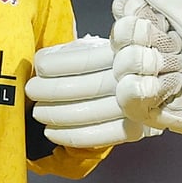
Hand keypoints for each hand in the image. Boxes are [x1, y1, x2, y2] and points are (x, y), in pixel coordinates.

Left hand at [26, 35, 162, 147]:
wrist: (150, 84)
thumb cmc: (115, 62)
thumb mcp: (101, 45)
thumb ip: (78, 50)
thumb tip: (41, 60)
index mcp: (125, 53)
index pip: (87, 59)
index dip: (59, 63)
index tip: (40, 65)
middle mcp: (133, 79)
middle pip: (87, 87)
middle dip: (52, 90)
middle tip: (32, 89)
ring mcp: (136, 107)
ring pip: (89, 113)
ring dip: (56, 114)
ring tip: (37, 111)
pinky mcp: (134, 130)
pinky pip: (99, 137)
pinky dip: (71, 136)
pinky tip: (51, 132)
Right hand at [111, 0, 181, 138]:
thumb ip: (168, 1)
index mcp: (147, 29)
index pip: (122, 12)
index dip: (134, 13)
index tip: (157, 20)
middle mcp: (136, 51)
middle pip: (119, 36)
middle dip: (153, 40)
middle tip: (178, 48)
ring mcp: (135, 78)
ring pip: (122, 64)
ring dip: (157, 65)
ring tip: (179, 70)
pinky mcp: (140, 105)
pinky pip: (126, 92)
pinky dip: (146, 87)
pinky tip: (165, 86)